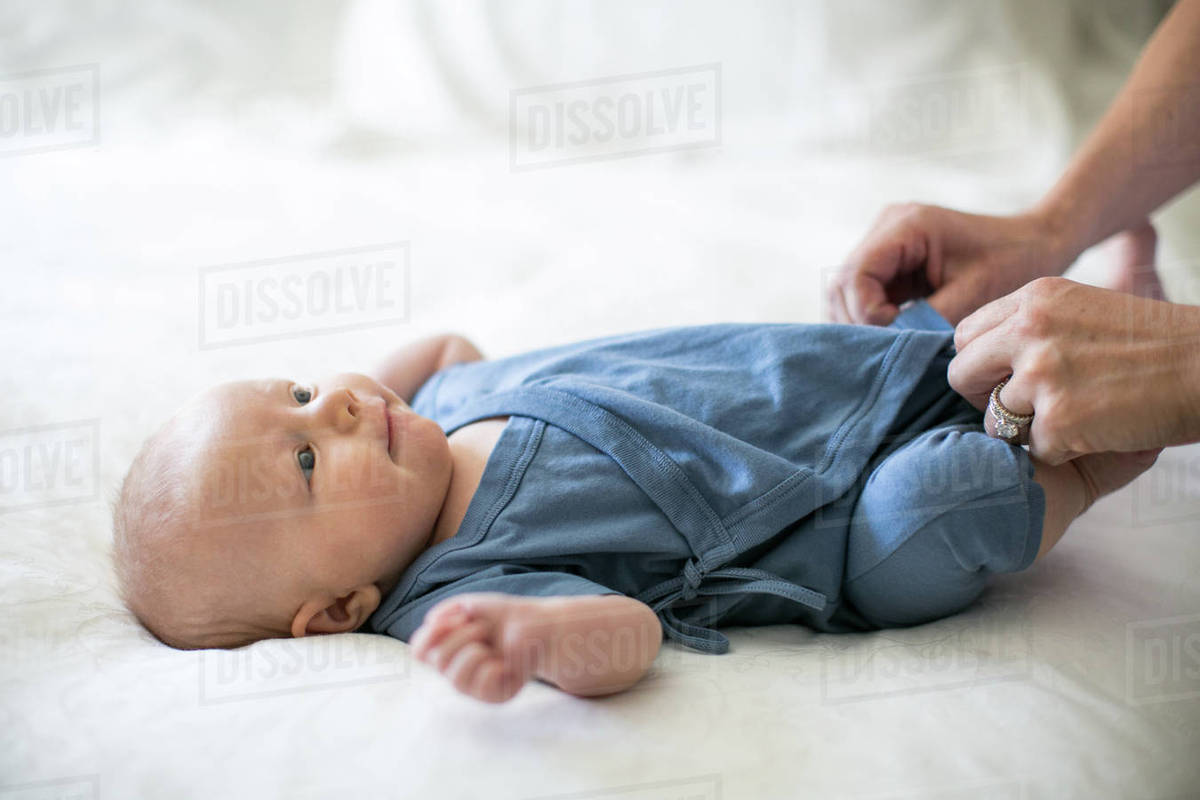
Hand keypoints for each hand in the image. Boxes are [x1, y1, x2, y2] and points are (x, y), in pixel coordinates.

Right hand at [410, 593, 550, 703]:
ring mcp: (474, 686)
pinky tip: (503, 663)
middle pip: (437, 661)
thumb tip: (430, 621)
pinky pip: (481, 688)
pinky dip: (492, 669)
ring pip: (456, 680)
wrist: (537, 625)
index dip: (431, 634)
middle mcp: (455, 670)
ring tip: (490, 646)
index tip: (458, 618)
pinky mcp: (494, 696)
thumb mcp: (472, 605)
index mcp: (446, 648)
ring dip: (475, 654)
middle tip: (482, 628)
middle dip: (461, 638)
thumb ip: (447, 609)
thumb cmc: (503, 617)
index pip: (418, 651)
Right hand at [828, 204, 1073, 326]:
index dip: (865, 312)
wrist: (1036, 241)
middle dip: (859, 321)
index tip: (896, 335)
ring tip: (892, 343)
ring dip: (862, 321)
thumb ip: (928, 320)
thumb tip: (893, 350)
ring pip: (846, 290)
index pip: (856, 275)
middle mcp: (887, 226)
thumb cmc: (1013, 262)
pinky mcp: (890, 258)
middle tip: (889, 348)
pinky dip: (872, 317)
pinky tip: (893, 333)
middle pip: (843, 282)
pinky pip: (863, 292)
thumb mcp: (973, 296)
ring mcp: (884, 241)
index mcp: (906, 226)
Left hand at [949, 276, 1199, 463]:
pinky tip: (1095, 432)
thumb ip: (1029, 325)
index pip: (965, 336)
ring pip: (994, 420)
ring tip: (1073, 417)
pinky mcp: (1060, 420)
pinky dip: (1060, 450)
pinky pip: (1032, 448)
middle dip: (984, 398)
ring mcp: (1043, 376)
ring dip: (1026, 429)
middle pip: (963, 375)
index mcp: (1034, 300)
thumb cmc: (1153, 343)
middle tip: (1022, 408)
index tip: (1002, 377)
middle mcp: (1029, 331)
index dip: (980, 364)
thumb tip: (980, 353)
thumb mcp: (1082, 309)